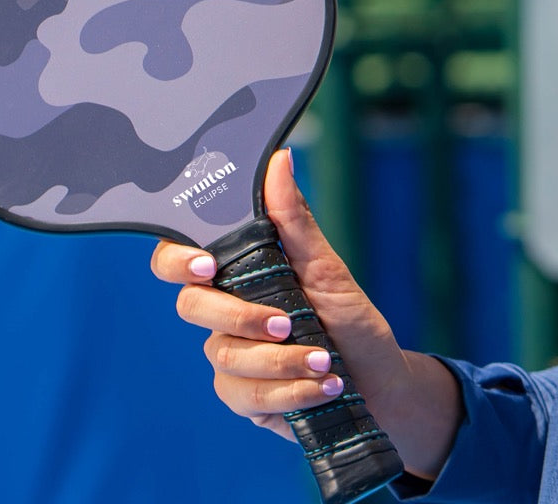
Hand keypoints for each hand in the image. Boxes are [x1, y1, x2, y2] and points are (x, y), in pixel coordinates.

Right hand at [151, 148, 461, 478]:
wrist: (379, 383)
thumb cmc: (350, 319)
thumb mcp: (327, 267)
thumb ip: (294, 220)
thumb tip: (279, 159)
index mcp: (238, 270)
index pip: (180, 258)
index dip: (178, 259)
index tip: (208, 265)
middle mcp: (224, 310)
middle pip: (192, 307)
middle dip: (241, 316)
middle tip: (287, 322)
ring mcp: (230, 355)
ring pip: (225, 356)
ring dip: (281, 361)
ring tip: (326, 362)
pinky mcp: (243, 396)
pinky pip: (246, 397)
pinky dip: (289, 392)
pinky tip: (321, 387)